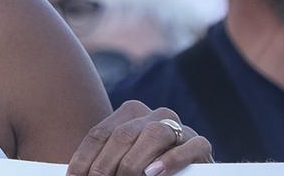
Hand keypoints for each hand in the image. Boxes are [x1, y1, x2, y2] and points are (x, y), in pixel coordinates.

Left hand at [66, 100, 210, 175]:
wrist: (185, 173)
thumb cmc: (144, 172)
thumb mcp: (121, 164)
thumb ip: (103, 165)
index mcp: (130, 114)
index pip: (99, 134)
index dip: (83, 159)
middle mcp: (153, 115)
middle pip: (123, 135)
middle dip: (106, 165)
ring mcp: (179, 127)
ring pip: (154, 134)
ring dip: (134, 162)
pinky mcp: (200, 144)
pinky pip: (189, 146)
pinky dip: (171, 160)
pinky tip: (154, 173)